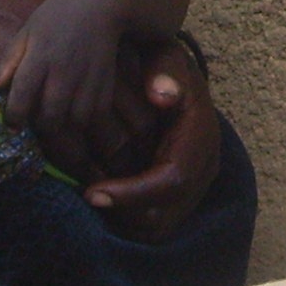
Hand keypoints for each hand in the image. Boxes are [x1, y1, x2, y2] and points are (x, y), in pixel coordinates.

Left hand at [0, 0, 148, 176]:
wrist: (103, 5)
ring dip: (61, 135)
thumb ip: (11, 59)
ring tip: (55, 133)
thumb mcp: (28, 29)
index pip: (21, 99)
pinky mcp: (105, 89)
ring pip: (72, 125)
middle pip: (48, 118)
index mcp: (40, 58)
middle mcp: (64, 74)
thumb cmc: (59, 15)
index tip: (12, 122)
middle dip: (38, 129)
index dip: (13, 117)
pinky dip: (83, 130)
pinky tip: (76, 130)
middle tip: (33, 133)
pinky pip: (93, 121)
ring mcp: (87, 83)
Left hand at [86, 39, 221, 241]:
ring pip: (156, 228)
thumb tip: (163, 96)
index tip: (91, 192)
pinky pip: (152, 225)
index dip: (132, 192)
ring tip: (87, 200)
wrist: (174, 79)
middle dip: (121, 213)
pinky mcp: (179, 196)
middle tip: (81, 200)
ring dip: (120, 221)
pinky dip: (124, 219)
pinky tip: (99, 200)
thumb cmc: (161, 68)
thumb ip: (163, 70)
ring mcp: (193, 186)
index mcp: (202, 138)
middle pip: (165, 215)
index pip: (173, 180)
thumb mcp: (164, 57)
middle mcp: (203, 168)